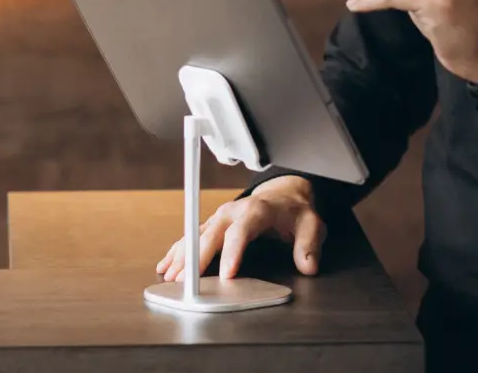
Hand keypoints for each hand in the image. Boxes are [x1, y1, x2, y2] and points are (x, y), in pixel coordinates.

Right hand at [154, 175, 324, 281]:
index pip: (242, 231)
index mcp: (257, 210)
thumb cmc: (295, 211)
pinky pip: (192, 236)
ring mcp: (220, 217)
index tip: (227, 274)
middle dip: (198, 257)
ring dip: (183, 256)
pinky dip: (178, 251)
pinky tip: (166, 264)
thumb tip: (308, 266)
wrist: (283, 195)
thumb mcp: (311, 224)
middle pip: (212, 234)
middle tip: (186, 281)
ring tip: (170, 276)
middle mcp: (234, 211)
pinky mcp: (214, 224)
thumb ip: (309, 245)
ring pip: (197, 235)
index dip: (233, 252)